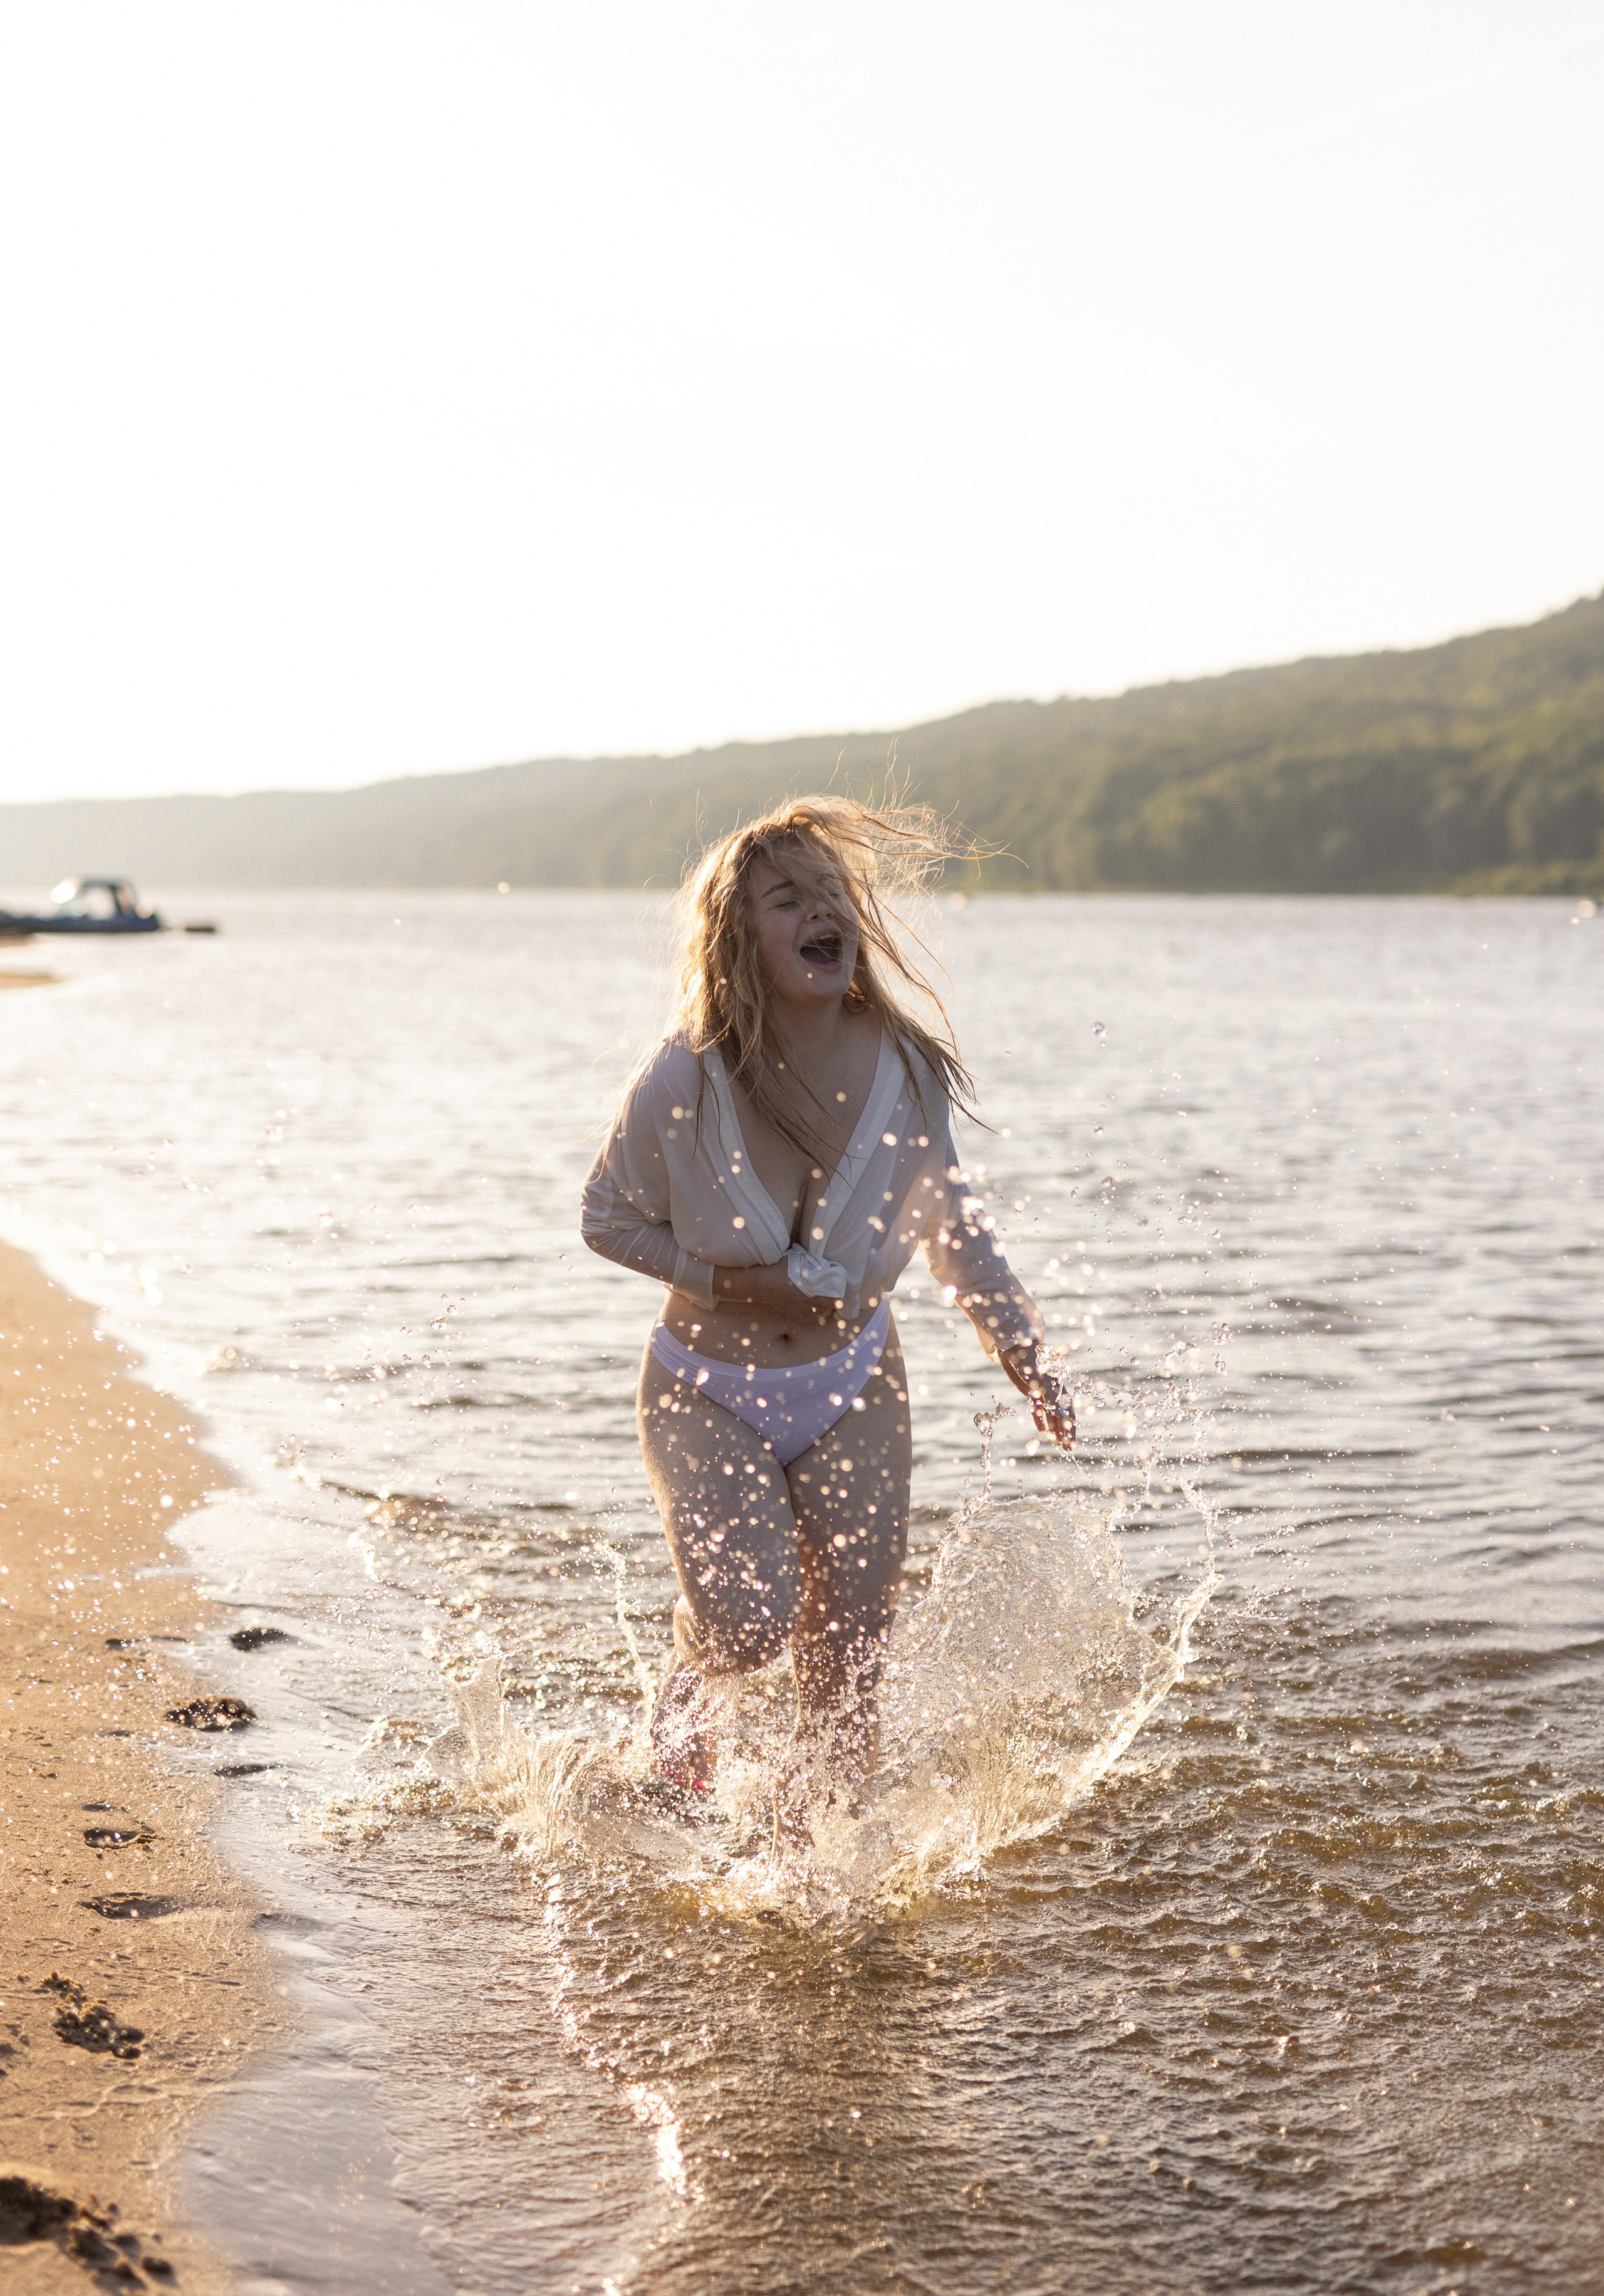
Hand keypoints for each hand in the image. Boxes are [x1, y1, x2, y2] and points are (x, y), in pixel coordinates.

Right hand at [712, 1260, 842, 1324]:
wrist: (760, 1284)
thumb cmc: (777, 1269)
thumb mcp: (795, 1261)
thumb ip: (809, 1261)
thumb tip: (821, 1259)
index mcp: (809, 1291)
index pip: (831, 1299)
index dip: (838, 1297)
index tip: (841, 1292)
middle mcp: (805, 1304)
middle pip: (827, 1309)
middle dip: (832, 1304)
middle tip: (834, 1297)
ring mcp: (799, 1312)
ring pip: (817, 1315)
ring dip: (822, 1309)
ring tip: (823, 1302)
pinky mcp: (792, 1315)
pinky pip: (808, 1318)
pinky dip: (812, 1314)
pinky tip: (812, 1308)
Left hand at [999, 1342, 1074, 1449]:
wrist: (1015, 1346)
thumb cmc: (1032, 1360)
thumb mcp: (1042, 1381)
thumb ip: (1053, 1398)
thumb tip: (1064, 1417)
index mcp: (1059, 1389)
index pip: (1068, 1413)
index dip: (1070, 1428)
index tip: (1071, 1443)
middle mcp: (1053, 1392)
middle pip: (1061, 1416)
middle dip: (1065, 1432)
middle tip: (1067, 1449)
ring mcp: (1042, 1392)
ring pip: (1050, 1414)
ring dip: (1053, 1428)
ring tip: (1055, 1443)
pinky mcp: (1030, 1390)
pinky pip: (1037, 1408)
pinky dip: (1039, 1419)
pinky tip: (1041, 1431)